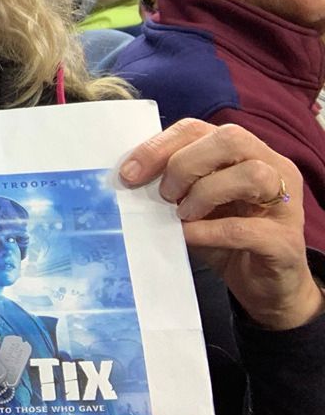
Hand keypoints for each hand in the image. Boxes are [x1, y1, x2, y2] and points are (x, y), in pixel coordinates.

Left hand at [120, 119, 324, 330]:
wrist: (263, 286)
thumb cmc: (223, 237)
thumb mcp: (192, 204)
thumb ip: (170, 186)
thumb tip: (128, 178)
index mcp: (244, 152)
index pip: (198, 129)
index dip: (159, 146)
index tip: (130, 173)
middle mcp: (272, 167)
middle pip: (230, 139)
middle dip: (185, 164)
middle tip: (165, 195)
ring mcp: (285, 203)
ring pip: (251, 174)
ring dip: (204, 193)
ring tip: (183, 215)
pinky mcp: (286, 241)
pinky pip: (247, 228)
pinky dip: (209, 230)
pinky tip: (188, 236)